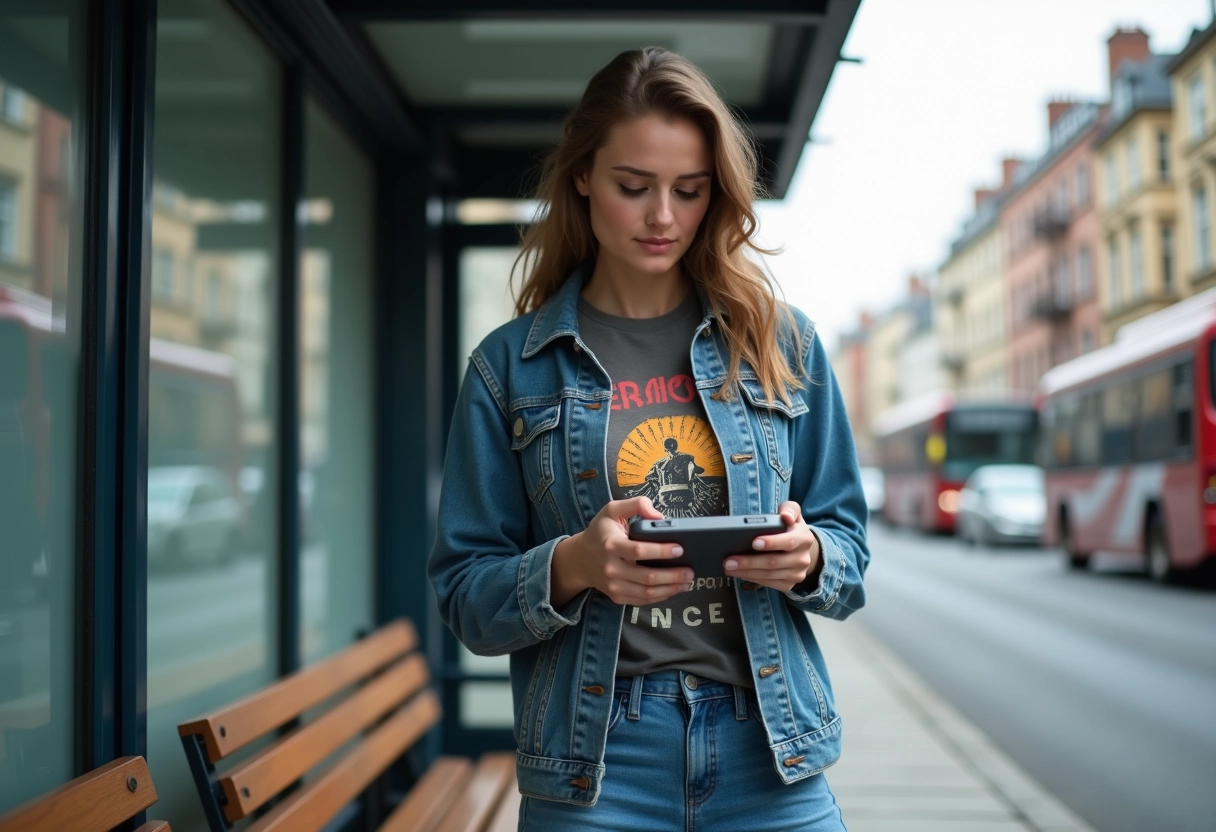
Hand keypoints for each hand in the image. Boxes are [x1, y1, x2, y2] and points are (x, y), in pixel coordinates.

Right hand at [551, 497, 692, 606]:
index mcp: (611, 545)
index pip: (639, 551)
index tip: (680, 549)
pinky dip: (661, 597)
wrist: (580, 559)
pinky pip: (642, 600)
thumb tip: (659, 515)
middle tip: (690, 571)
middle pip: (647, 577)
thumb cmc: (600, 532)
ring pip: (647, 592)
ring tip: (687, 581)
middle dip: (672, 575)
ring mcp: (614, 585)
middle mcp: (611, 568)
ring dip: (671, 588)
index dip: (661, 551)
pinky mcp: (617, 596)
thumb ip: (636, 504)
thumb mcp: (612, 510)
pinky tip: (673, 589)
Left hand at [722, 501, 820, 591]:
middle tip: (729, 560)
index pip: (788, 542)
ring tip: (729, 567)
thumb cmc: (790, 528)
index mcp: (804, 539)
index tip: (753, 542)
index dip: (771, 542)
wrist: (802, 550)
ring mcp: (796, 574)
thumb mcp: (793, 513)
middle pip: (773, 562)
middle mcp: (802, 559)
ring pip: (768, 575)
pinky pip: (768, 583)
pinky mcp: (788, 585)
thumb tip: (785, 516)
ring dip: (746, 572)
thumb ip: (789, 509)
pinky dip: (751, 579)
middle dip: (749, 562)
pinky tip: (739, 573)